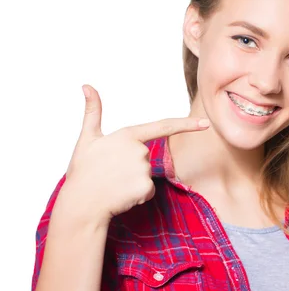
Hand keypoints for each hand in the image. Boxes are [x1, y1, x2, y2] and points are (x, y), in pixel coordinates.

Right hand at [55, 84, 209, 226]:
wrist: (80, 204)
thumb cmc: (83, 171)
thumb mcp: (87, 139)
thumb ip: (92, 111)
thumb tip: (87, 86)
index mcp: (128, 135)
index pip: (163, 126)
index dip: (187, 124)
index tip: (206, 123)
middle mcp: (139, 150)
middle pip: (147, 158)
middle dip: (133, 167)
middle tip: (110, 173)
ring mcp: (144, 169)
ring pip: (147, 175)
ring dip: (133, 181)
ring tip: (114, 184)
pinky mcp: (146, 188)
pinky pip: (148, 191)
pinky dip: (137, 195)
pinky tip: (121, 195)